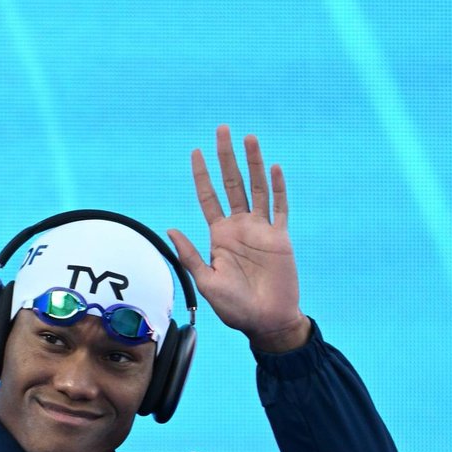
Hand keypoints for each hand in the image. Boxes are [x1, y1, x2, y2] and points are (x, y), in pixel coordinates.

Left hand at [168, 125, 310, 352]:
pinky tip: (274, 168)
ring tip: (248, 138)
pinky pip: (280, 208)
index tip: (196, 152)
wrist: (266, 321)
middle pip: (232, 184)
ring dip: (253, 163)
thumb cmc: (235, 308)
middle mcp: (240, 228)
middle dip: (226, 158)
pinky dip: (278, 188)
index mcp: (220, 237)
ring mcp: (261, 231)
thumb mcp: (207, 282)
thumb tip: (170, 229)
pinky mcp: (280, 238)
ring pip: (257, 188)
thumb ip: (191, 255)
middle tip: (222, 129)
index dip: (202, 175)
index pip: (209, 198)